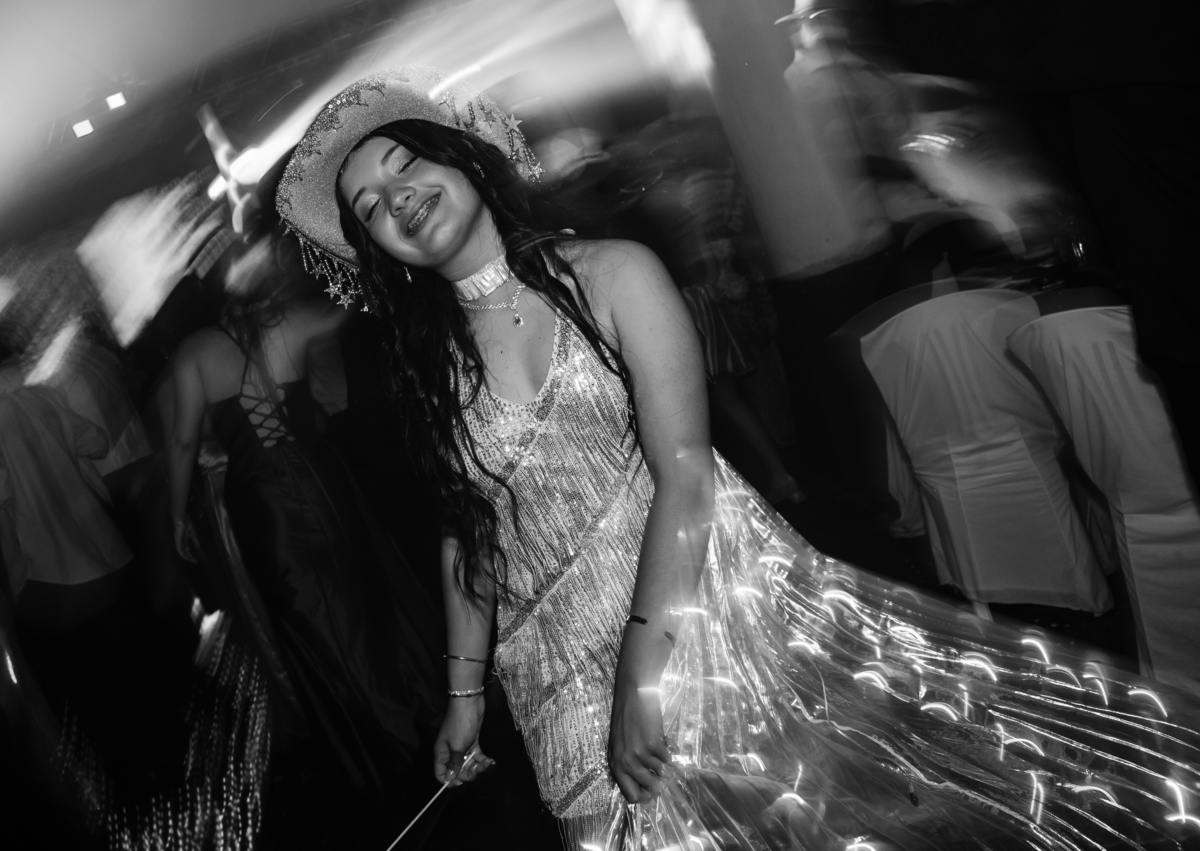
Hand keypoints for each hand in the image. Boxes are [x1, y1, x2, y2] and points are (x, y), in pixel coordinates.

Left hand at [174, 518, 197, 562]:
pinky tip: (187, 557)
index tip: (196, 560)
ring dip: (187, 558)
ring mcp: (178, 543)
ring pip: (182, 553)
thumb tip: (198, 548)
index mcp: (184, 541)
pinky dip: (183, 554)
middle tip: (195, 562)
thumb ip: (195, 541)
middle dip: (190, 558)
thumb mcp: (193, 534)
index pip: (187, 551)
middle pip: (185, 553)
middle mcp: (181, 544)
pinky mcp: (177, 542)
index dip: (192, 555)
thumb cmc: (187, 525)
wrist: (182, 520)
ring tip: (193, 561)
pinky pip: (179, 550)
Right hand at [433, 697, 492, 785]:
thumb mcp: (457, 747)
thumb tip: (449, 779)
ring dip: (478, 767)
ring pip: (468, 765)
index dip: (449, 781)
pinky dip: (483, 760)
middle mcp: (450, 752)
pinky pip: (477, 756)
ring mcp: (462, 747)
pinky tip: (491, 761)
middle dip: (468, 774)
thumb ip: (454, 764)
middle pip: (457, 771)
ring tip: (487, 763)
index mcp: (442, 754)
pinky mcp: (472, 742)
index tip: (460, 783)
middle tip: (476, 768)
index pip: (440, 774)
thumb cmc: (460, 725)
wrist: (469, 703)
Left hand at [608, 677, 670, 803]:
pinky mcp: (654, 745)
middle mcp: (626, 763)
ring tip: (661, 751)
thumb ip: (628, 764)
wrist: (633, 694)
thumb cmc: (626, 718)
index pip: (631, 795)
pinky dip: (670, 752)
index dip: (645, 796)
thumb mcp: (619, 745)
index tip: (653, 791)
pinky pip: (668, 759)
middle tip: (663, 773)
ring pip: (662, 773)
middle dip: (660, 782)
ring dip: (665, 764)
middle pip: (650, 788)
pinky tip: (665, 741)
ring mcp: (640, 755)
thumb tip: (646, 785)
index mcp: (615, 765)